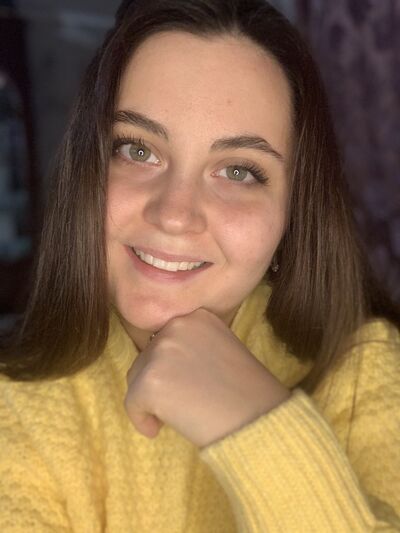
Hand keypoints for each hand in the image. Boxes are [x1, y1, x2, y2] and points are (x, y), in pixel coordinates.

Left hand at [124, 308, 291, 447]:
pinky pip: (132, 404)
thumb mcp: (222, 349)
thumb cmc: (247, 393)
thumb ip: (192, 347)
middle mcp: (176, 326)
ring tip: (176, 416)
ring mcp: (161, 352)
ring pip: (136, 378)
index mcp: (196, 316)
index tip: (184, 387)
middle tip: (181, 405)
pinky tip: (159, 430)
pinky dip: (141, 420)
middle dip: (158, 383)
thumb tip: (163, 365)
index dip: (170, 368)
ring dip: (149, 400)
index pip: (165, 340)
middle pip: (147, 357)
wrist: (259, 420)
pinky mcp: (150, 381)